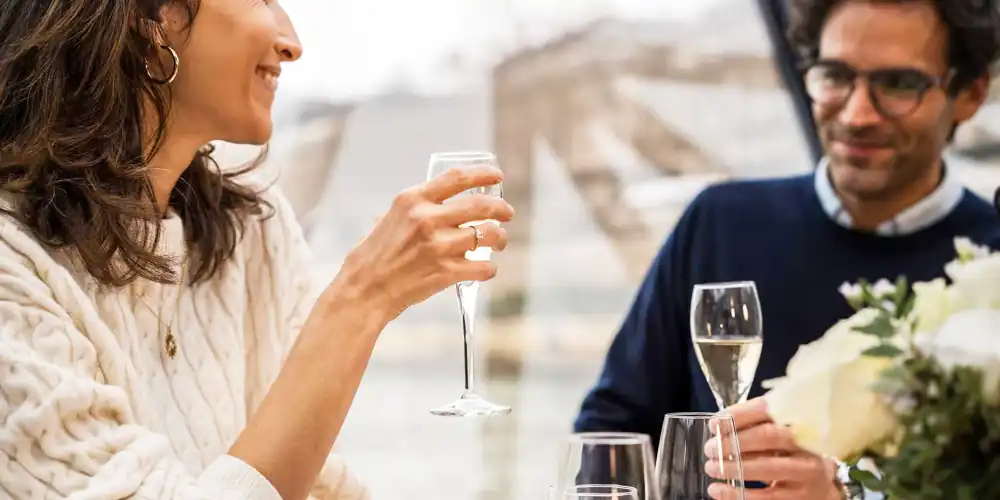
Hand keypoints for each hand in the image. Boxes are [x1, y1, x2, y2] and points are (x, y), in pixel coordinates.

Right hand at [329, 164, 513, 321]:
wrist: (364, 290)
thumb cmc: (373, 256)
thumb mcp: (388, 219)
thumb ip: (415, 210)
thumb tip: (439, 204)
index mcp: (413, 200)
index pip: (457, 178)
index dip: (483, 174)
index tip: (497, 176)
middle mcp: (427, 218)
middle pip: (480, 205)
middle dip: (501, 208)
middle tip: (508, 213)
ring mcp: (438, 246)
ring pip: (487, 235)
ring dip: (499, 238)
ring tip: (499, 242)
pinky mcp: (445, 272)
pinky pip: (483, 267)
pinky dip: (490, 268)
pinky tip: (487, 269)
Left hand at [704, 398, 841, 499]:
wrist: (821, 488)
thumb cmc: (789, 456)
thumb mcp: (776, 439)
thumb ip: (753, 429)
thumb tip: (718, 427)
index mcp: (795, 422)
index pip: (767, 410)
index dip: (738, 415)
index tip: (715, 424)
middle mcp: (804, 444)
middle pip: (769, 436)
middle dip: (735, 441)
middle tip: (710, 449)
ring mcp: (806, 472)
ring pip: (769, 467)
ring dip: (735, 468)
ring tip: (712, 468)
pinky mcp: (800, 496)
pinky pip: (768, 496)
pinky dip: (739, 494)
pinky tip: (719, 491)